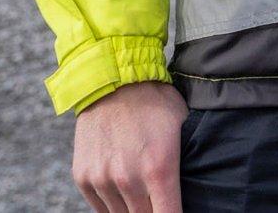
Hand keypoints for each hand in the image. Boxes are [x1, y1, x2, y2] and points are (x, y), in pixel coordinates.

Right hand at [72, 79, 186, 212]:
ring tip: (143, 192)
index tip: (176, 212)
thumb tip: (194, 186)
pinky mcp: (83, 178)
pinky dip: (113, 204)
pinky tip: (124, 191)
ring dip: (133, 209)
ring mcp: (102, 180)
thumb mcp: (182, 127)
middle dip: (155, 210)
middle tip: (160, 198)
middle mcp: (128, 179)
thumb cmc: (155, 102)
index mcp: (159, 169)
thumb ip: (185, 162)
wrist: (112, 79)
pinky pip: (100, 208)